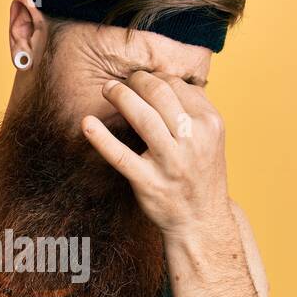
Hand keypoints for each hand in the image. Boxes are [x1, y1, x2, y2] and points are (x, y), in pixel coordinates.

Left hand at [81, 71, 231, 236]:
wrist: (201, 220)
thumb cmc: (200, 173)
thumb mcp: (210, 137)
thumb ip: (193, 108)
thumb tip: (164, 78)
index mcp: (210, 123)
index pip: (177, 85)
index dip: (154, 77)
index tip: (141, 81)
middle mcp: (193, 140)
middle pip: (159, 92)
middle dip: (135, 80)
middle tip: (122, 82)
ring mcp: (171, 162)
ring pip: (142, 116)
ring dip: (119, 96)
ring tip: (107, 90)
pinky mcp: (149, 182)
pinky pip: (120, 156)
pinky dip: (101, 138)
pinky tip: (86, 124)